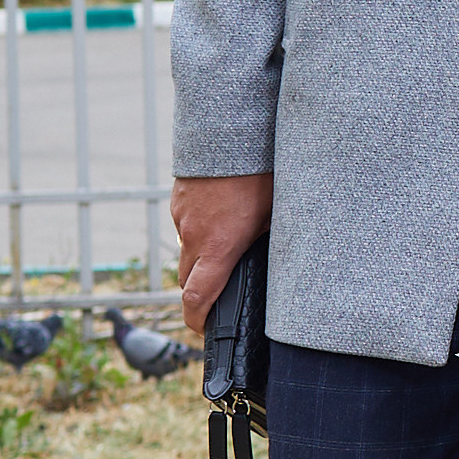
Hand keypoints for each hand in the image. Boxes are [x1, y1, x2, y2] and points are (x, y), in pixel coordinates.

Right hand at [172, 171, 273, 335]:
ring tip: (229, 238)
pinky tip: (222, 211)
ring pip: (189, 248)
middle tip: (222, 289)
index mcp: (219, 246)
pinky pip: (186, 223)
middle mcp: (194, 235)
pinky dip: (200, 227)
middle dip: (200, 289)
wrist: (229, 130)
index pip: (197, 298)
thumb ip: (268, 243)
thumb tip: (281, 262)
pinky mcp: (178, 198)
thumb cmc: (259, 172)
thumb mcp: (275, 214)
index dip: (197, 320)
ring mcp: (182, 216)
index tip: (204, 328)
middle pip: (188, 278)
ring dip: (202, 253)